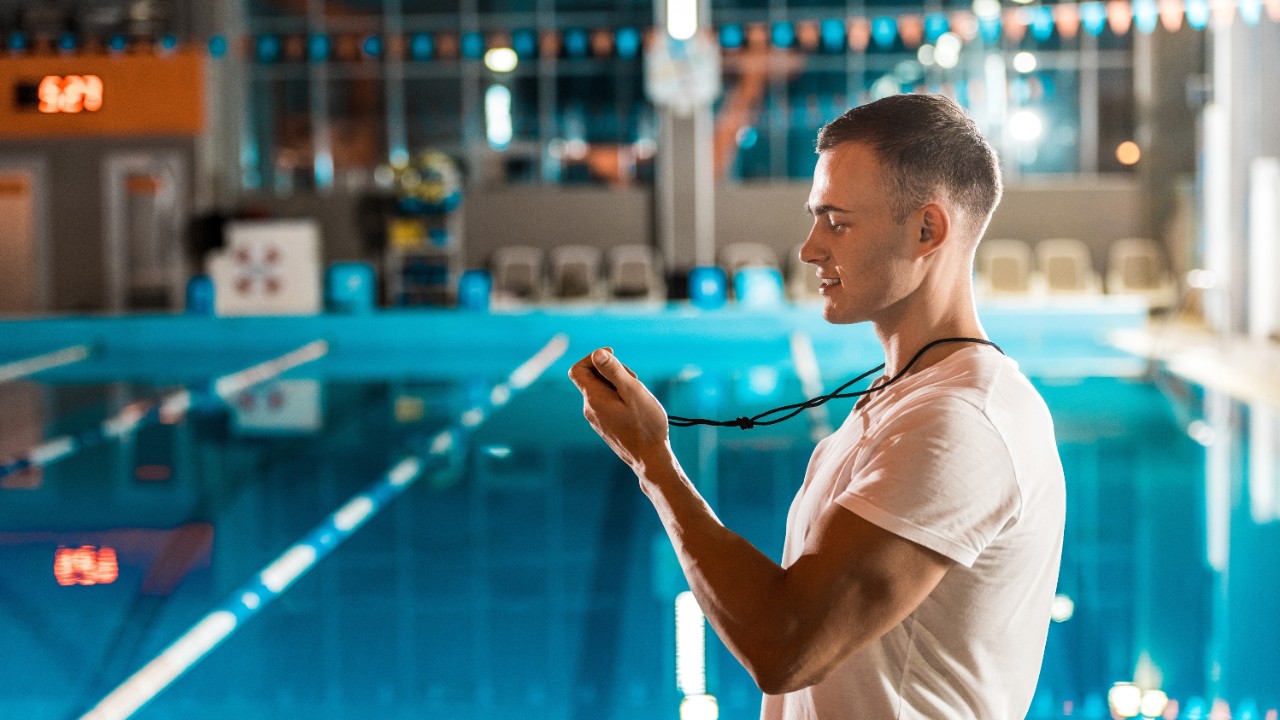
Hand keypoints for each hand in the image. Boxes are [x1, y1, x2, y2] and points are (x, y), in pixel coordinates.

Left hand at [568, 347, 670, 470]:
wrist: (650, 459)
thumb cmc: (645, 425)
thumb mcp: (632, 391)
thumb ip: (614, 371)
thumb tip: (596, 353)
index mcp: (594, 399)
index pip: (577, 369)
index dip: (593, 357)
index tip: (613, 356)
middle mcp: (590, 409)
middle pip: (592, 378)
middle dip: (611, 371)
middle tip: (633, 380)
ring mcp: (597, 419)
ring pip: (601, 390)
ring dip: (618, 385)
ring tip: (637, 396)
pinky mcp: (605, 426)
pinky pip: (607, 403)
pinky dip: (619, 398)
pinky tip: (636, 408)